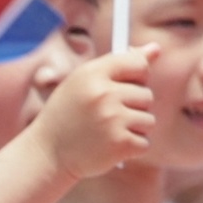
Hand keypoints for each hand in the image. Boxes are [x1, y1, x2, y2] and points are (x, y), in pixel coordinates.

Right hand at [17, 44, 164, 189]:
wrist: (47, 154)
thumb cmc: (68, 114)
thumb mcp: (85, 81)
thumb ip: (119, 64)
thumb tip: (156, 48)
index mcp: (92, 74)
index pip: (138, 63)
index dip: (138, 76)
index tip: (126, 85)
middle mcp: (103, 94)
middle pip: (146, 95)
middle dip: (133, 107)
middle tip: (105, 116)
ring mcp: (113, 119)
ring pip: (149, 120)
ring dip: (133, 129)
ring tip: (106, 131)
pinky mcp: (120, 144)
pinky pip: (145, 143)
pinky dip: (131, 147)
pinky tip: (109, 147)